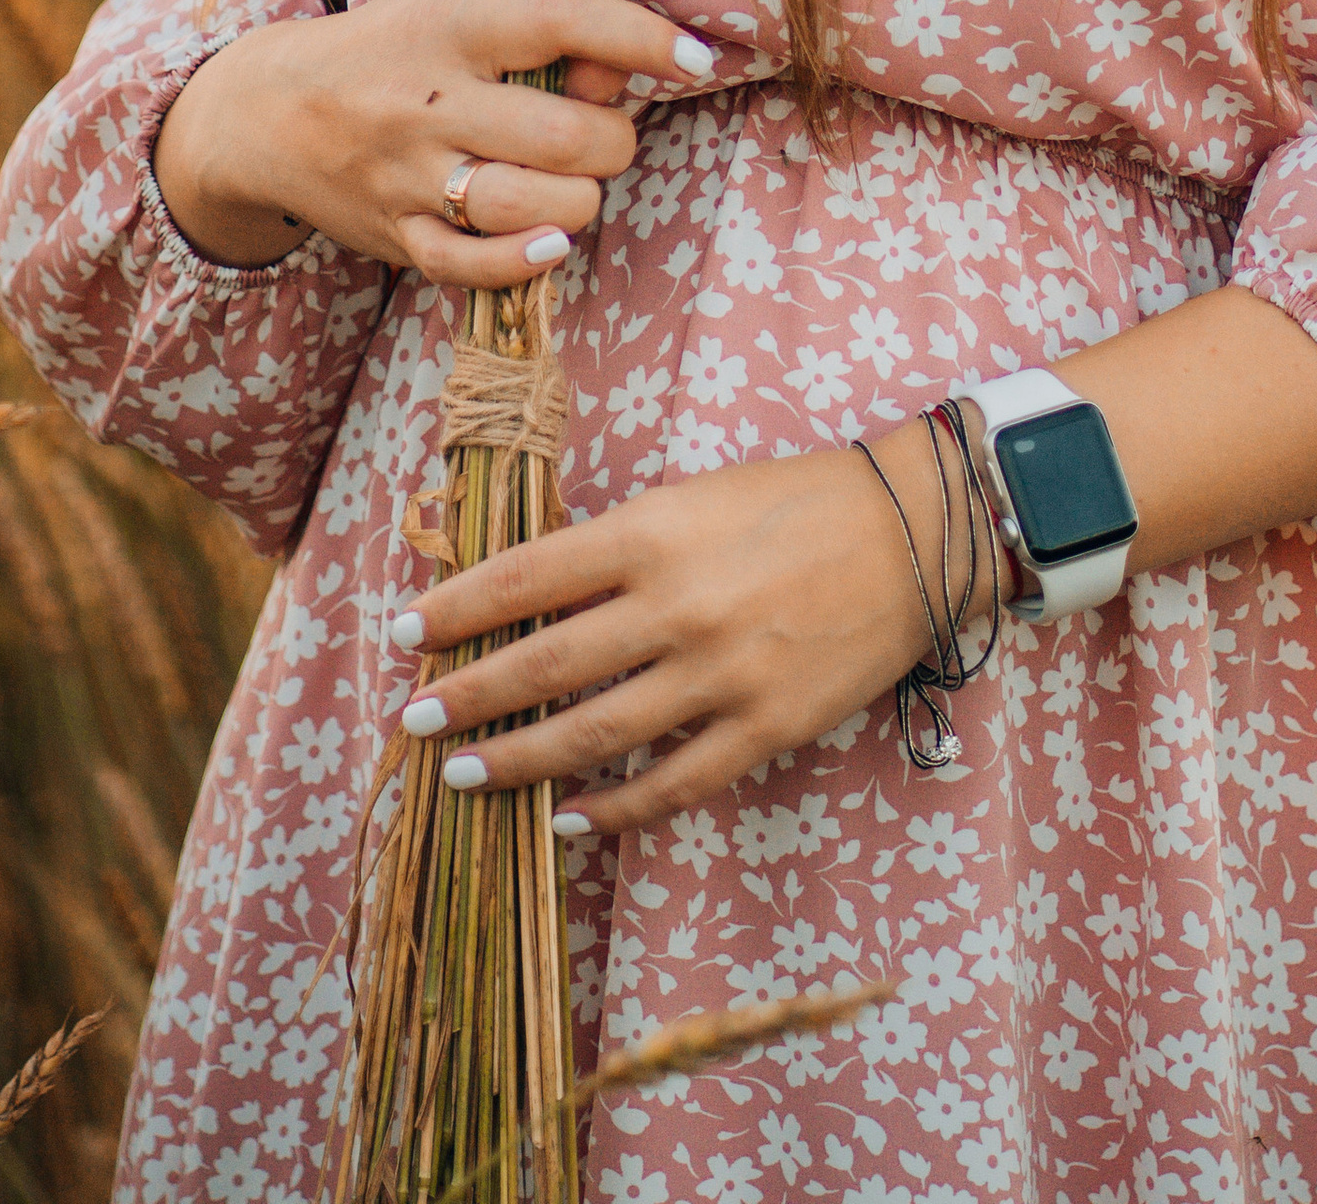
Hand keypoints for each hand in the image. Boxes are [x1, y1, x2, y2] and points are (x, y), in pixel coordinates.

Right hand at [151, 0, 714, 284]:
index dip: (638, 36)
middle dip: (611, 139)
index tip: (697, 54)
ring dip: (581, 200)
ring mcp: (409, 176)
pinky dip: (527, 260)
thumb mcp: (451, 14)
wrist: (264, 112)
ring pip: (531, 207)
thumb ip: (536, 38)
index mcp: (448, 26)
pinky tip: (552, 239)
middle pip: (563, 135)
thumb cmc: (387, 51)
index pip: (557, 20)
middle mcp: (427, 101)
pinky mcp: (395, 238)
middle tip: (601, 131)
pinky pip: (475, 266)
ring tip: (575, 181)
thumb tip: (624, 72)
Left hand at [391, 424, 1008, 835]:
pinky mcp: (764, 729)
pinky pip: (671, 784)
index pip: (525, 576)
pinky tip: (568, 820)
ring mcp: (721, 675)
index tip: (404, 633)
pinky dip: (612, 809)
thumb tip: (527, 594)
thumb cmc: (791, 502)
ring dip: (520, 760)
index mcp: (652, 531)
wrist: (912, 533)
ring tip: (467, 774)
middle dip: (468, 695)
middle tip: (413, 720)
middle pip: (544, 663)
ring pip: (594, 734)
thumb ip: (615, 546)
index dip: (455, 609)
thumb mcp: (690, 498)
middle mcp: (677, 606)